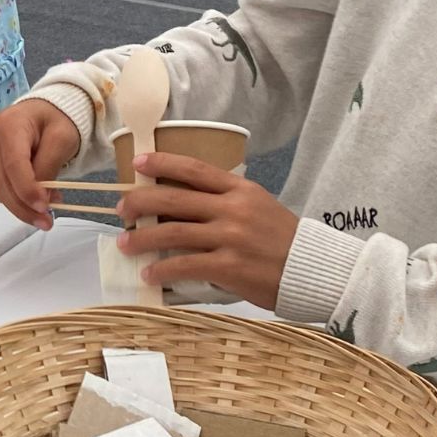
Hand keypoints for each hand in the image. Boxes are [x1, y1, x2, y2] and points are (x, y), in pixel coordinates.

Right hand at [0, 98, 82, 230]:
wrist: (45, 111)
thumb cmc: (56, 120)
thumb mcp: (62, 139)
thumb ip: (49, 166)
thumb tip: (41, 199)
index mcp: (8, 125)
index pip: (13, 164)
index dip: (27, 190)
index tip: (45, 208)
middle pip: (1, 181)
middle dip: (23, 206)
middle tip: (46, 222)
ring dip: (20, 207)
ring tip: (45, 215)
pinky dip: (16, 199)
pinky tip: (34, 202)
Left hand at [114, 153, 300, 309]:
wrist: (314, 270)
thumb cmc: (283, 240)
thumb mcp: (258, 206)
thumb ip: (225, 201)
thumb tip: (180, 204)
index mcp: (240, 189)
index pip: (194, 169)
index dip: (162, 163)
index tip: (138, 162)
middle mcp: (233, 208)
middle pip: (174, 198)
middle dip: (140, 202)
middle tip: (122, 209)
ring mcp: (231, 237)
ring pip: (173, 232)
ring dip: (143, 238)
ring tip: (125, 243)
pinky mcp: (229, 267)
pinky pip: (185, 265)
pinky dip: (162, 270)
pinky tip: (149, 274)